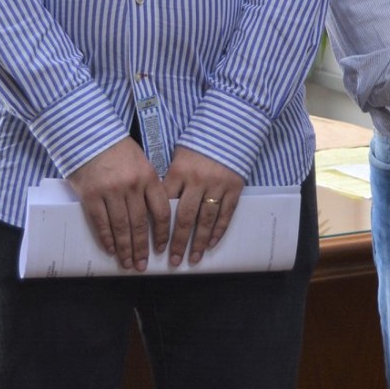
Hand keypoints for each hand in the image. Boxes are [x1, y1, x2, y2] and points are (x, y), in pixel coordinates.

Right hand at [67, 137, 169, 271]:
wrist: (90, 136)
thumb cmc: (118, 150)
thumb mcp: (141, 163)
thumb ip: (148, 186)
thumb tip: (154, 215)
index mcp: (149, 177)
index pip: (161, 211)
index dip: (162, 233)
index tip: (161, 248)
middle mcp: (132, 186)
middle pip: (140, 224)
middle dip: (142, 248)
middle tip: (142, 265)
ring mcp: (111, 191)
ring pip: (121, 227)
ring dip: (125, 248)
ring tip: (127, 263)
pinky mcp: (91, 195)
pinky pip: (100, 222)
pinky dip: (106, 238)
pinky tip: (110, 249)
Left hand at [162, 147, 246, 266]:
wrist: (230, 128)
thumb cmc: (199, 144)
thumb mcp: (179, 157)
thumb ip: (171, 180)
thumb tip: (159, 207)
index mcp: (179, 171)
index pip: (166, 203)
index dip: (159, 226)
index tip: (154, 244)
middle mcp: (198, 180)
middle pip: (185, 217)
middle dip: (178, 241)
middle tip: (173, 260)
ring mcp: (217, 185)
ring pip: (206, 219)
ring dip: (199, 241)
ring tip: (193, 258)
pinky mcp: (234, 187)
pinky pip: (226, 213)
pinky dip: (218, 230)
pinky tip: (211, 243)